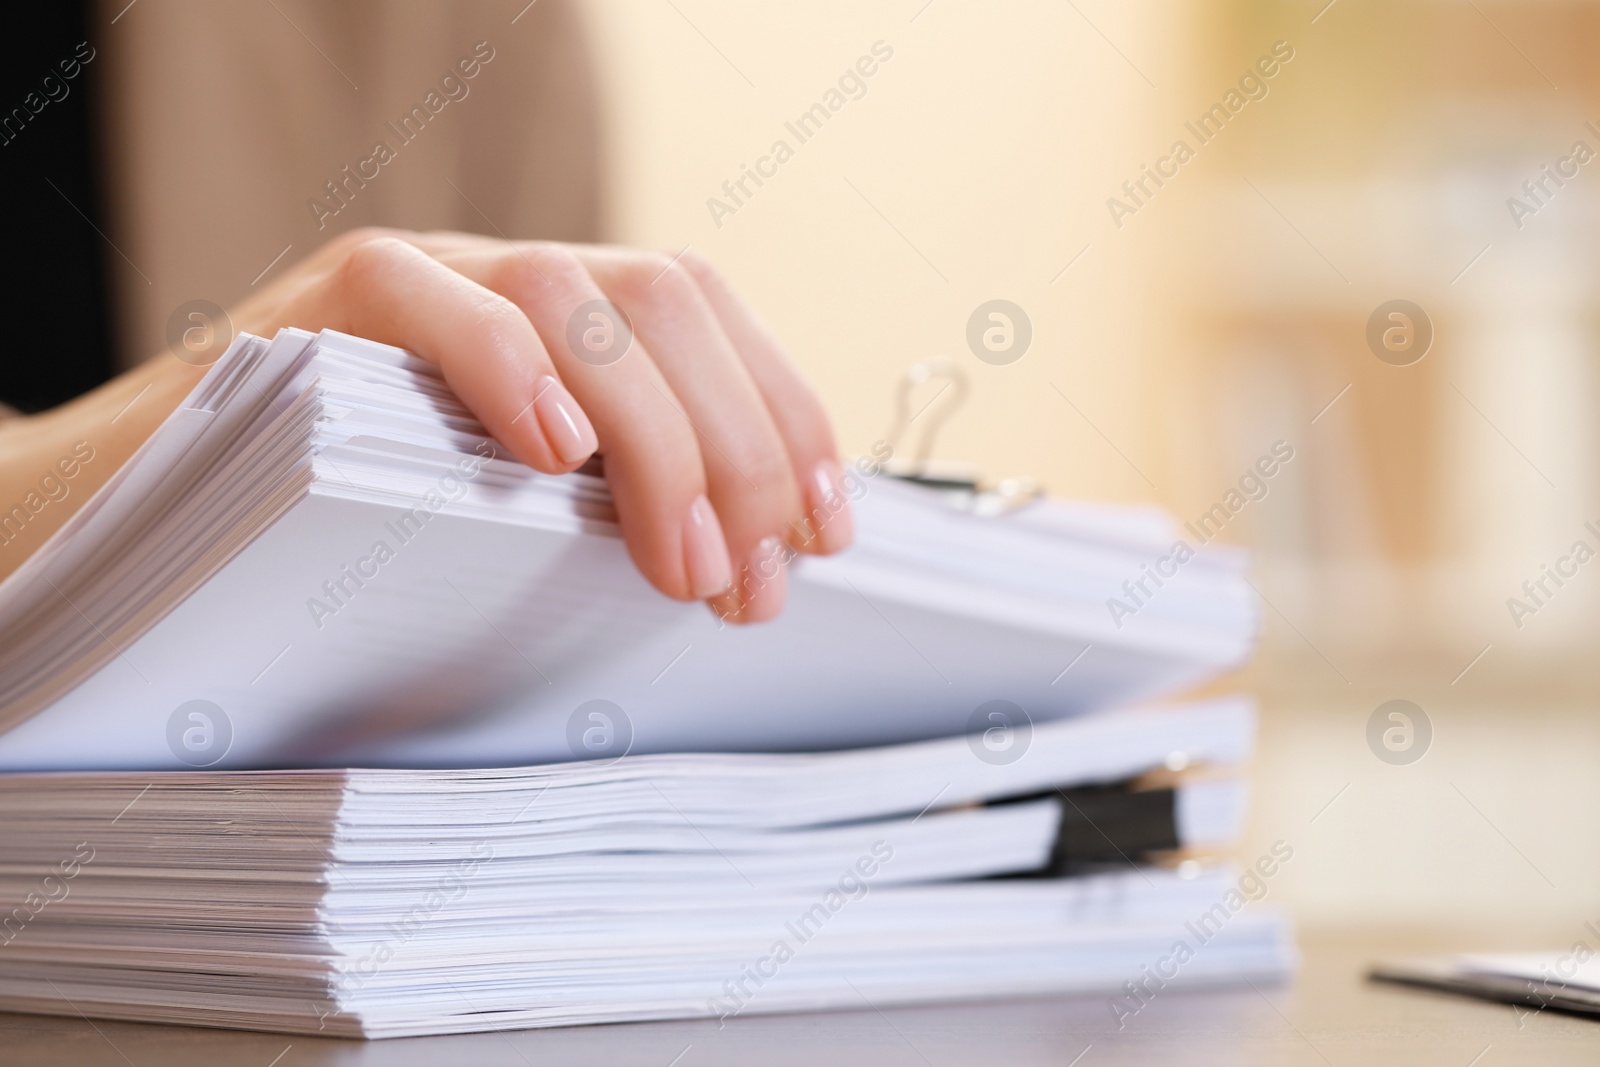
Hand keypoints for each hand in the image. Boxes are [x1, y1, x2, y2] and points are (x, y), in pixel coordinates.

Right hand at [221, 229, 853, 621]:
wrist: (166, 507)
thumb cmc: (361, 528)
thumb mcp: (518, 518)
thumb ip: (611, 511)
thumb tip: (745, 566)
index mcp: (571, 321)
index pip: (709, 321)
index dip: (786, 414)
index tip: (827, 531)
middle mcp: (510, 278)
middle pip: (666, 307)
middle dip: (737, 450)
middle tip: (751, 586)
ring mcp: (423, 276)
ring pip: (572, 298)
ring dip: (653, 438)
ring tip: (681, 566)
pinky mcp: (329, 302)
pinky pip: (427, 301)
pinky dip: (504, 366)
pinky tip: (551, 456)